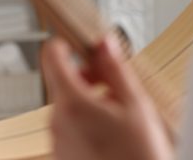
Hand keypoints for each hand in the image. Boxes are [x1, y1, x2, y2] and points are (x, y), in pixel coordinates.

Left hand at [41, 35, 173, 159]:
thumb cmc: (140, 158)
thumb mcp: (137, 105)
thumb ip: (116, 68)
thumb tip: (104, 43)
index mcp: (72, 104)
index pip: (52, 55)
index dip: (66, 43)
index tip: (81, 43)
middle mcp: (57, 123)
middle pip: (62, 82)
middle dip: (88, 78)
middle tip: (115, 86)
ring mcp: (57, 143)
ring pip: (67, 107)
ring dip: (90, 103)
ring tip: (120, 117)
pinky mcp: (62, 158)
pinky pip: (69, 130)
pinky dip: (87, 125)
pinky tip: (113, 136)